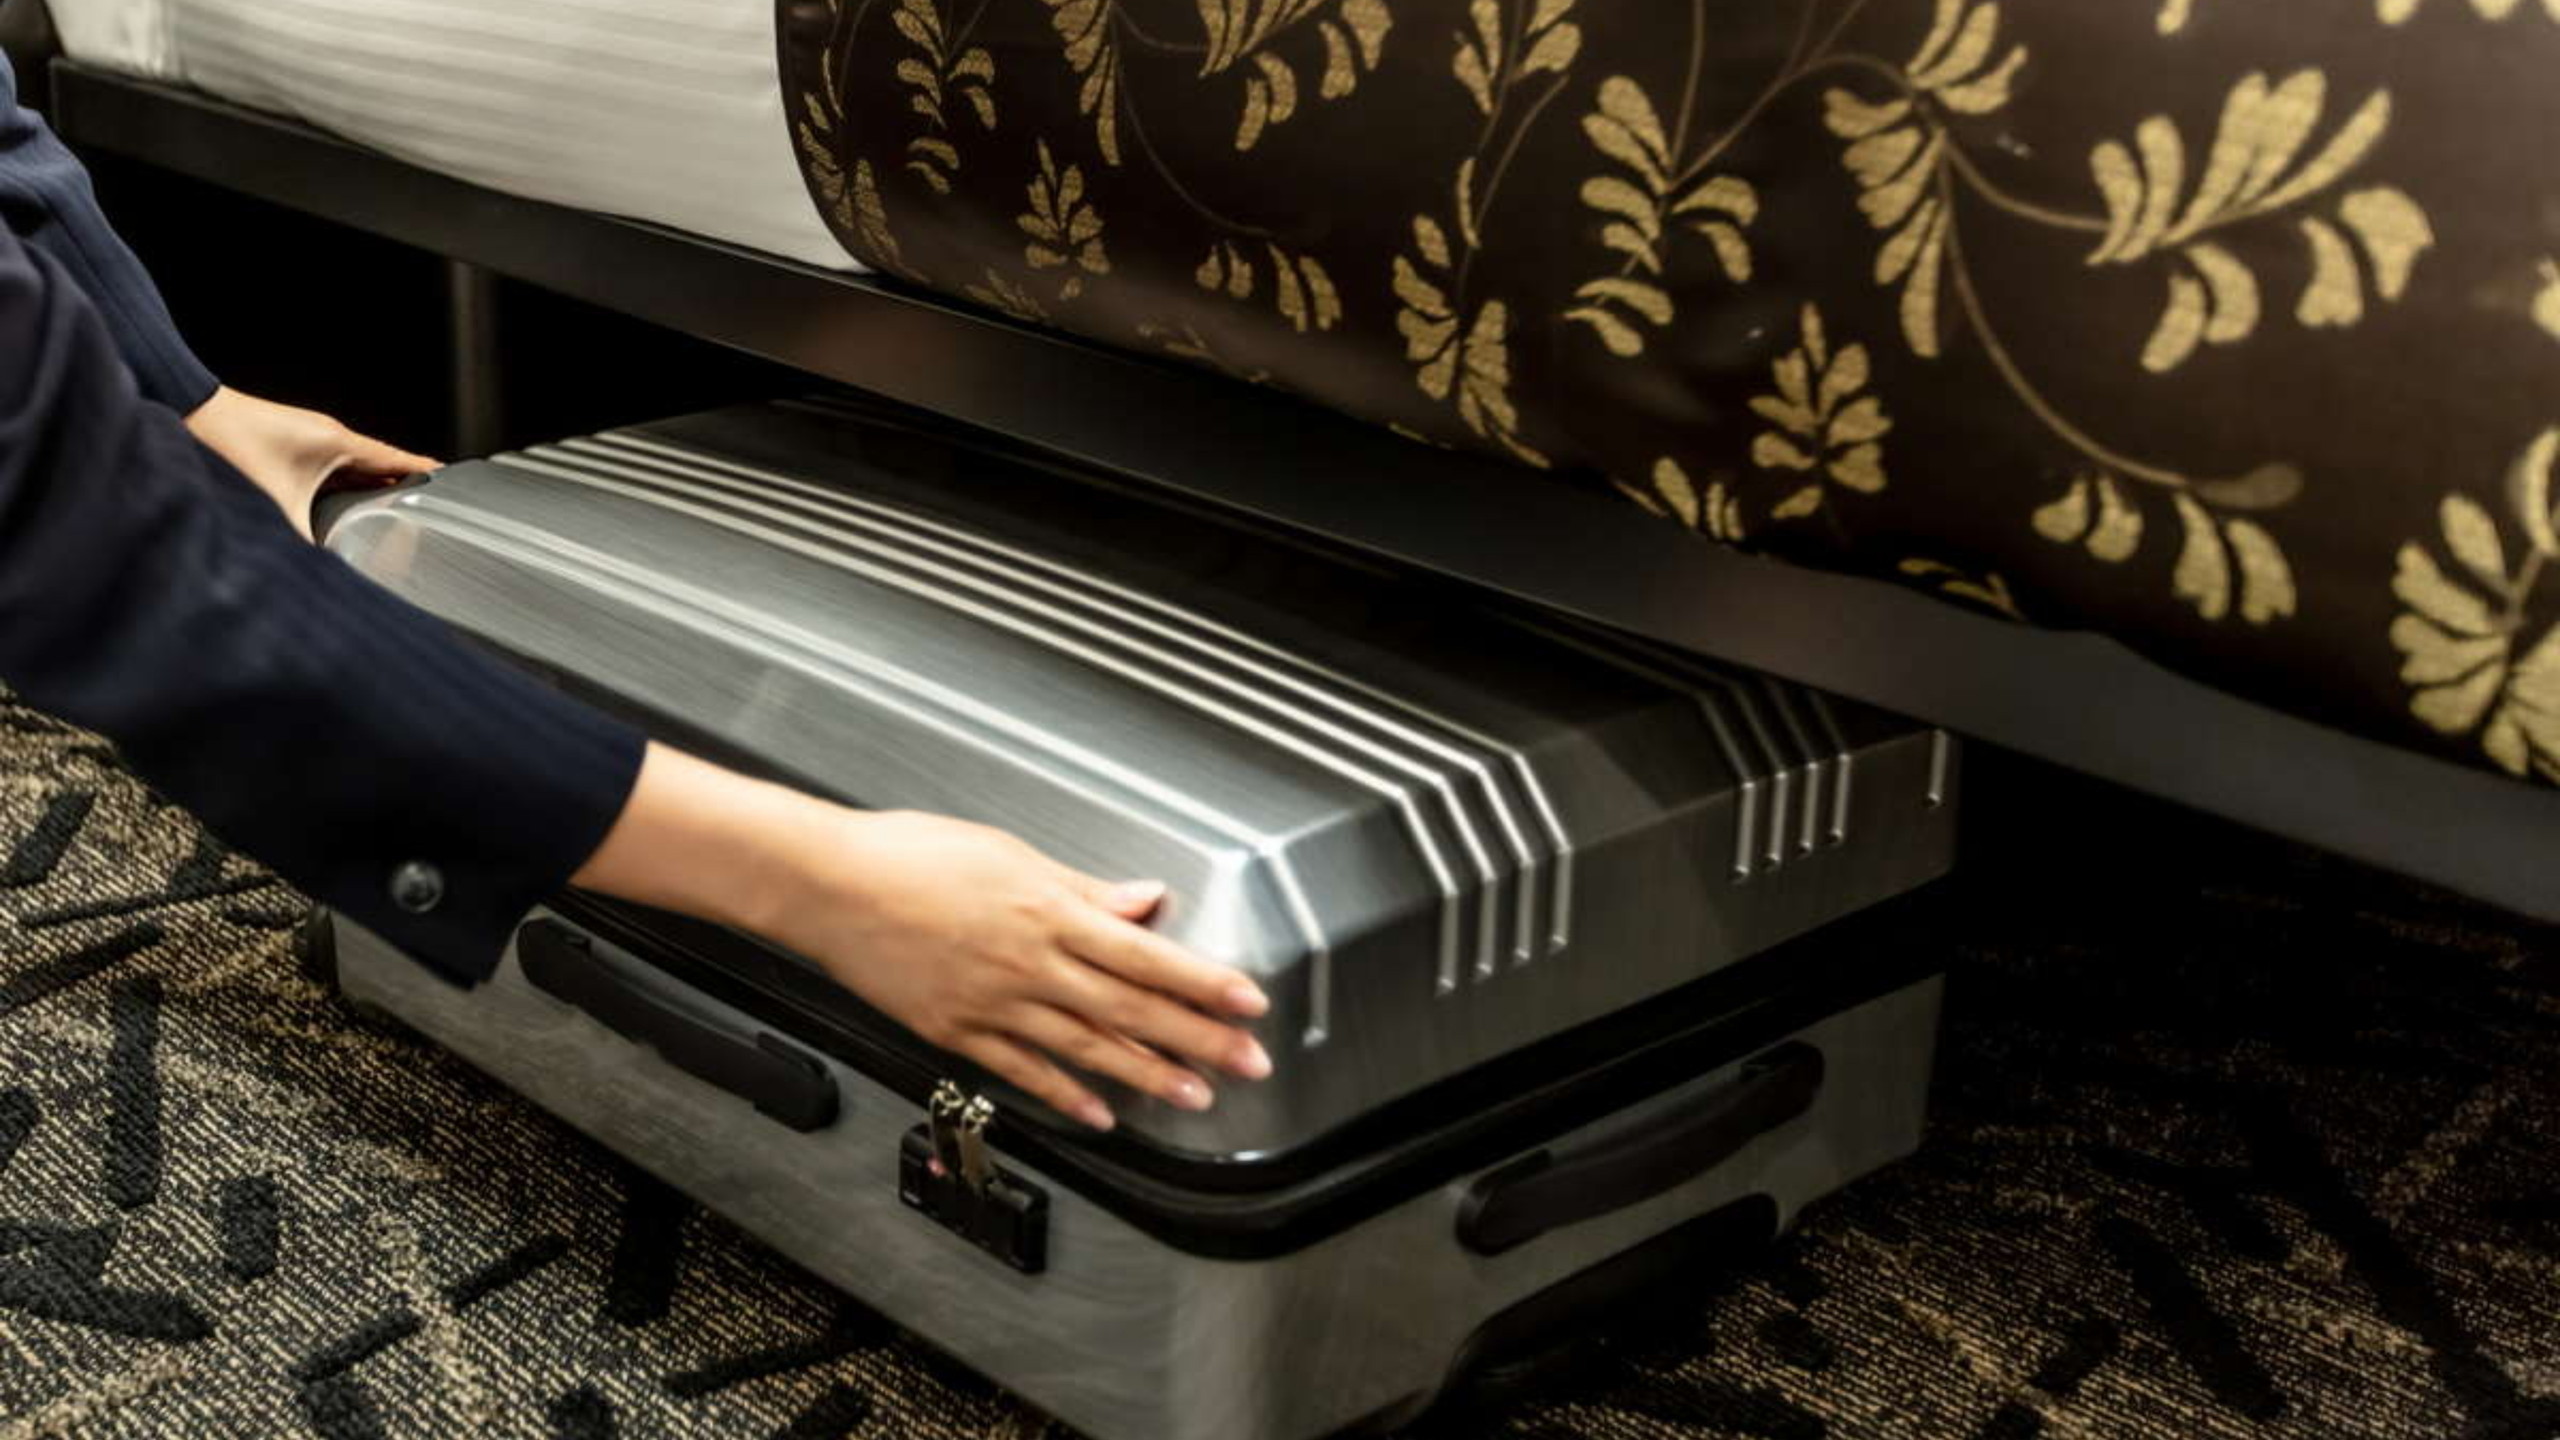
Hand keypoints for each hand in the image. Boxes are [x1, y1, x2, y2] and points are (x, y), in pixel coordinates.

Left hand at [184, 385, 438, 539]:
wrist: (205, 415)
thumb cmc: (239, 446)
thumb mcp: (280, 501)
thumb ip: (305, 534)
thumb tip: (321, 563)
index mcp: (343, 443)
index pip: (400, 459)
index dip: (427, 472)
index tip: (451, 482)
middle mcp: (337, 436)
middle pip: (384, 464)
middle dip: (403, 486)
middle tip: (421, 509)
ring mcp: (320, 437)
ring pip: (360, 465)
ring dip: (374, 484)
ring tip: (390, 509)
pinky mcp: (305, 441)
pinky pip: (340, 463)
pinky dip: (350, 481)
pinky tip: (348, 500)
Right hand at [572, 745, 1272, 1129]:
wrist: (825, 885)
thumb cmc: (909, 854)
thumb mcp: (1009, 854)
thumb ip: (1084, 888)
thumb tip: (1145, 903)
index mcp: (1046, 912)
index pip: (1144, 955)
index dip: (1202, 983)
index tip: (1247, 1002)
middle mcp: (1027, 964)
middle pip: (1128, 1008)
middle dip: (1195, 1038)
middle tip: (1247, 1063)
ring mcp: (992, 1005)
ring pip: (1085, 1047)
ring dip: (1146, 1074)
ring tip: (1194, 1096)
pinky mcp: (956, 1032)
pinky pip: (1022, 1071)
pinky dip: (1067, 1094)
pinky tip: (1104, 1114)